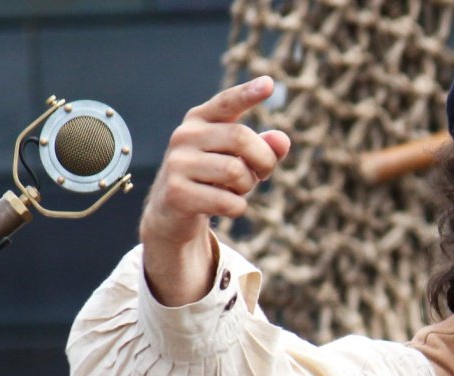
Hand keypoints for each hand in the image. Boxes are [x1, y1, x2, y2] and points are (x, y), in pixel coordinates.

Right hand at [140, 76, 291, 306]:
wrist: (171, 213)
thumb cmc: (213, 179)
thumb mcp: (240, 160)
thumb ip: (264, 147)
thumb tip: (282, 140)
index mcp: (200, 119)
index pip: (226, 102)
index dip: (248, 93)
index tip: (269, 83)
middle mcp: (185, 135)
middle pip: (241, 138)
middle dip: (264, 160)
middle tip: (264, 174)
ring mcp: (177, 163)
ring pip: (236, 172)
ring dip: (248, 187)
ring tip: (236, 191)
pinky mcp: (176, 193)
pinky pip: (227, 202)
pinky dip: (237, 208)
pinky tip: (225, 207)